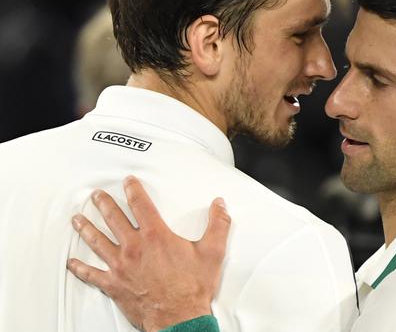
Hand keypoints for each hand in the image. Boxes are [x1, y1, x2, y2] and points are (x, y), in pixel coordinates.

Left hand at [67, 176, 229, 331]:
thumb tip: (219, 205)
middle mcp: (134, 248)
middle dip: (104, 204)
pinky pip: (92, 274)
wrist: (179, 318)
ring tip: (78, 219)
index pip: (141, 205)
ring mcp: (121, 267)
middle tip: (97, 196)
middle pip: (114, 219)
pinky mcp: (114, 285)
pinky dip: (80, 268)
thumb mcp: (213, 252)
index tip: (128, 182)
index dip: (133, 190)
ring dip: (86, 228)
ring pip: (98, 242)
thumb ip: (218, 224)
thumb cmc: (192, 288)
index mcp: (156, 236)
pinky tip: (72, 263)